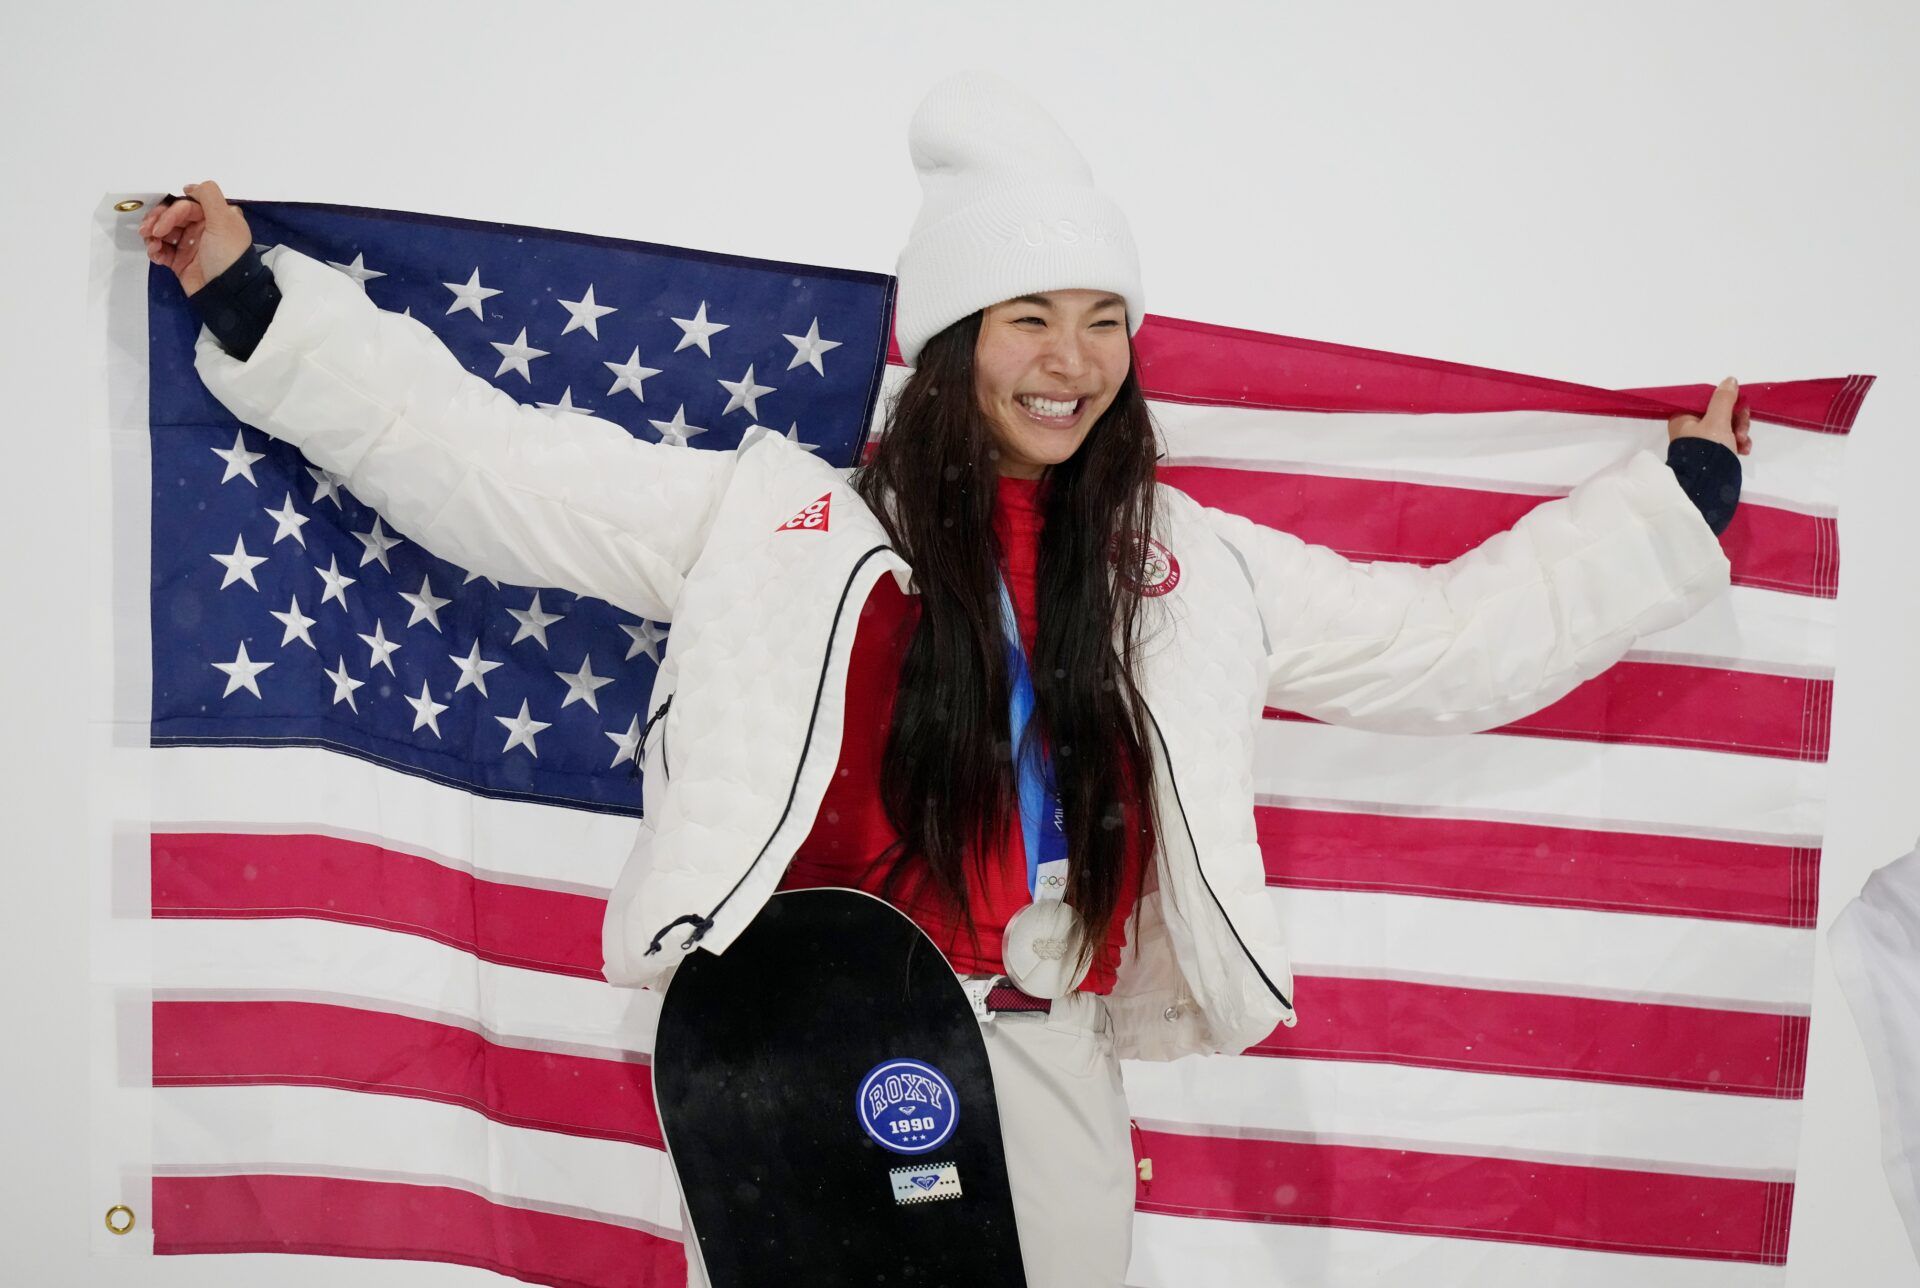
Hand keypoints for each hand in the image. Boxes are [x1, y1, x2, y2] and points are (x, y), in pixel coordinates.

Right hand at [136, 179, 252, 296]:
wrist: (226, 292)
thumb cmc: (228, 256)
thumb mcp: (225, 221)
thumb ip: (209, 196)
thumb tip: (191, 186)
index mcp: (215, 218)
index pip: (186, 206)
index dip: (171, 212)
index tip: (162, 223)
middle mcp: (202, 229)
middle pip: (172, 216)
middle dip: (157, 221)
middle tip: (149, 230)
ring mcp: (190, 246)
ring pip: (163, 232)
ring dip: (152, 235)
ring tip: (151, 243)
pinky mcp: (181, 262)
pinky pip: (162, 250)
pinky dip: (154, 250)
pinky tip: (154, 252)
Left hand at [1668, 376, 1751, 456]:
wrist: (1707, 485)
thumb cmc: (1707, 449)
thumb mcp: (1717, 420)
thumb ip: (1724, 399)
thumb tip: (1729, 380)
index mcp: (1683, 417)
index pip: (1707, 400)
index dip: (1726, 401)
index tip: (1739, 406)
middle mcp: (1689, 428)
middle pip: (1720, 413)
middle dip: (1737, 420)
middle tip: (1741, 430)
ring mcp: (1701, 441)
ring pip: (1727, 427)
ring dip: (1740, 432)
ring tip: (1742, 443)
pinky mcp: (1711, 454)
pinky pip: (1728, 441)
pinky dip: (1738, 443)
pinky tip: (1744, 450)